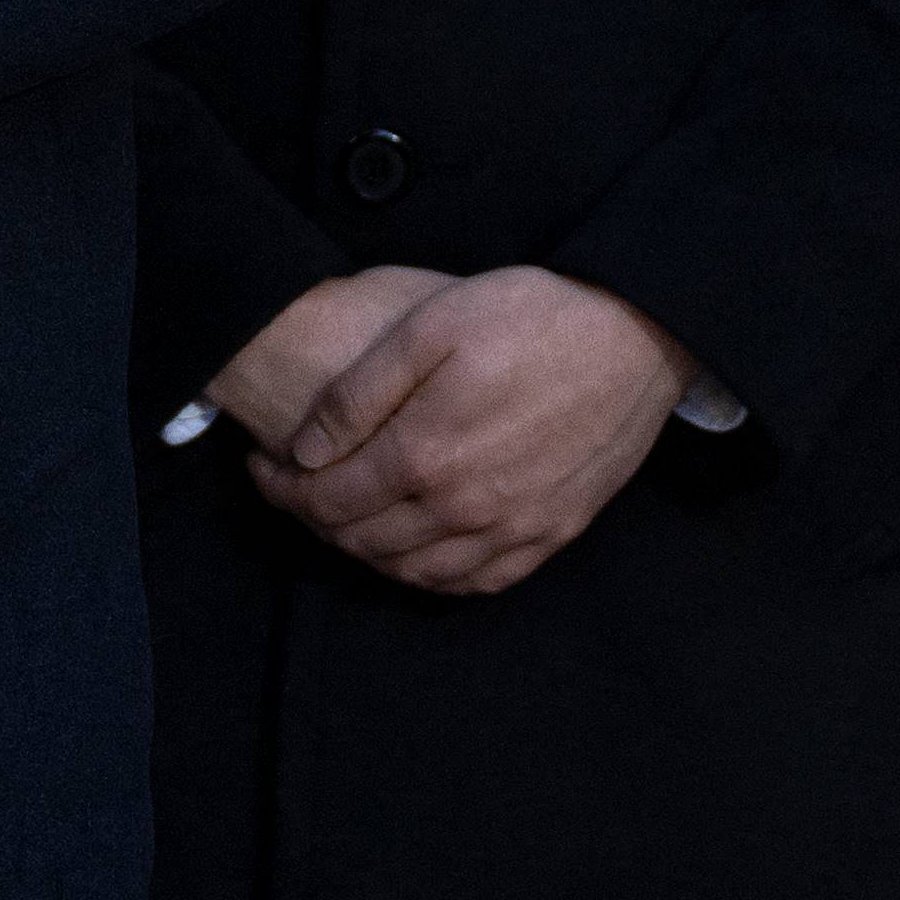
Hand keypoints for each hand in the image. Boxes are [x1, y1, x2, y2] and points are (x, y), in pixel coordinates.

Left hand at [251, 266, 703, 596]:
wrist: (636, 334)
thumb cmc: (531, 317)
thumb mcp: (428, 325)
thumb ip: (357, 393)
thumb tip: (303, 450)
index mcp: (425, 455)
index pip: (325, 500)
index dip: (280, 489)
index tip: (262, 466)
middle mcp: (466, 507)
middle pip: (362, 541)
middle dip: (314, 520)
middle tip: (296, 488)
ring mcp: (514, 528)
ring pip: (414, 571)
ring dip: (366, 552)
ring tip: (346, 515)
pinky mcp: (553, 533)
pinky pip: (477, 582)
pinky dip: (432, 576)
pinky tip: (415, 550)